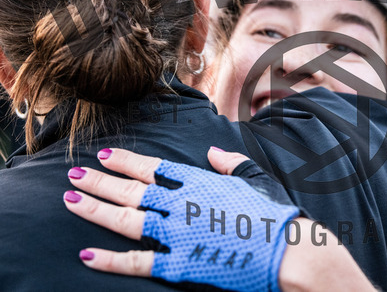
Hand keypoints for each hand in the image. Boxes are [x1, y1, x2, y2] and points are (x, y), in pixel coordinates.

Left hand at [64, 147, 298, 290]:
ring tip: (70, 199)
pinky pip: (137, 262)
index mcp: (200, 182)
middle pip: (132, 190)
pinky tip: (86, 253)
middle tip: (74, 173)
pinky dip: (109, 259)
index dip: (127, 161)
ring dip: (95, 209)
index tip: (106, 154)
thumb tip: (212, 151)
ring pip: (127, 219)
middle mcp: (183, 204)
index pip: (154, 168)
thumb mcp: (254, 178)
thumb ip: (230, 162)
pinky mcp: (179, 264)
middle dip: (101, 181)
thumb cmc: (274, 214)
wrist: (287, 250)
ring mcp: (178, 234)